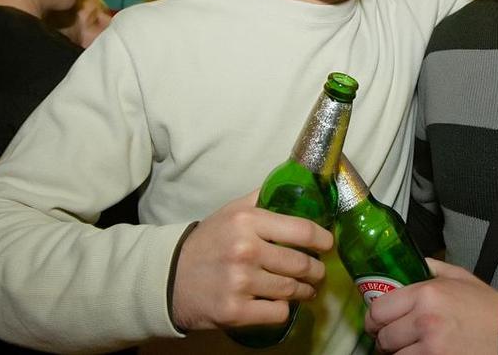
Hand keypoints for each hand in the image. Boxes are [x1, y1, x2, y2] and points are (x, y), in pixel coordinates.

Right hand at [171, 190, 332, 331]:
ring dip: (305, 291)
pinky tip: (281, 304)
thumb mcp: (231, 211)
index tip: (328, 244)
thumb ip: (262, 197)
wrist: (169, 277)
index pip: (301, 230)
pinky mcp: (235, 312)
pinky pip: (277, 313)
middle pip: (300, 264)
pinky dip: (283, 310)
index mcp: (247, 221)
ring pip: (291, 290)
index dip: (323, 239)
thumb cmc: (207, 242)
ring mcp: (240, 283)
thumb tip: (295, 184)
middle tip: (318, 272)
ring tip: (307, 290)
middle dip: (316, 271)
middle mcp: (246, 250)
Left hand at [365, 258, 497, 353]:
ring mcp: (431, 347)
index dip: (373, 317)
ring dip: (397, 353)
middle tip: (391, 337)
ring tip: (407, 347)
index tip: (376, 321)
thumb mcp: (459, 277)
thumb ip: (432, 267)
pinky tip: (419, 353)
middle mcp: (424, 321)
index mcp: (426, 294)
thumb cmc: (488, 308)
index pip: (379, 309)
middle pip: (383, 336)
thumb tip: (413, 262)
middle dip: (384, 338)